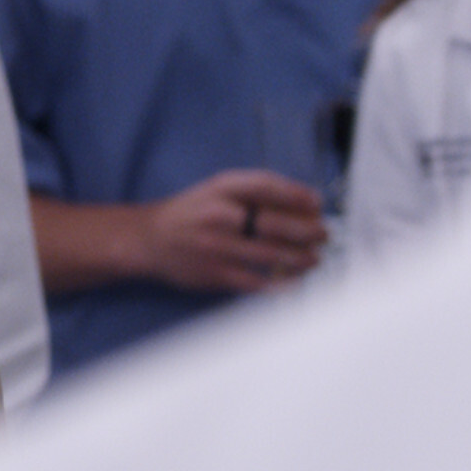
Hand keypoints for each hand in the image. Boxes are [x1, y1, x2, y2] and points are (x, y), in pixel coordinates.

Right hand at [136, 169, 326, 293]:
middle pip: (275, 223)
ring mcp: (216, 247)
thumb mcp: (216, 189)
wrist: (148, 240)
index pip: (267, 187)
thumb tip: (305, 200)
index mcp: (220, 189)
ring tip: (314, 259)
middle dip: (307, 231)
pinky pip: (257, 281)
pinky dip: (282, 283)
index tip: (317, 204)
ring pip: (271, 255)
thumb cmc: (191, 213)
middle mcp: (218, 215)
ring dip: (301, 259)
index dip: (297, 195)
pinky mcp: (215, 274)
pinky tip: (295, 281)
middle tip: (322, 235)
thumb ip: (254, 190)